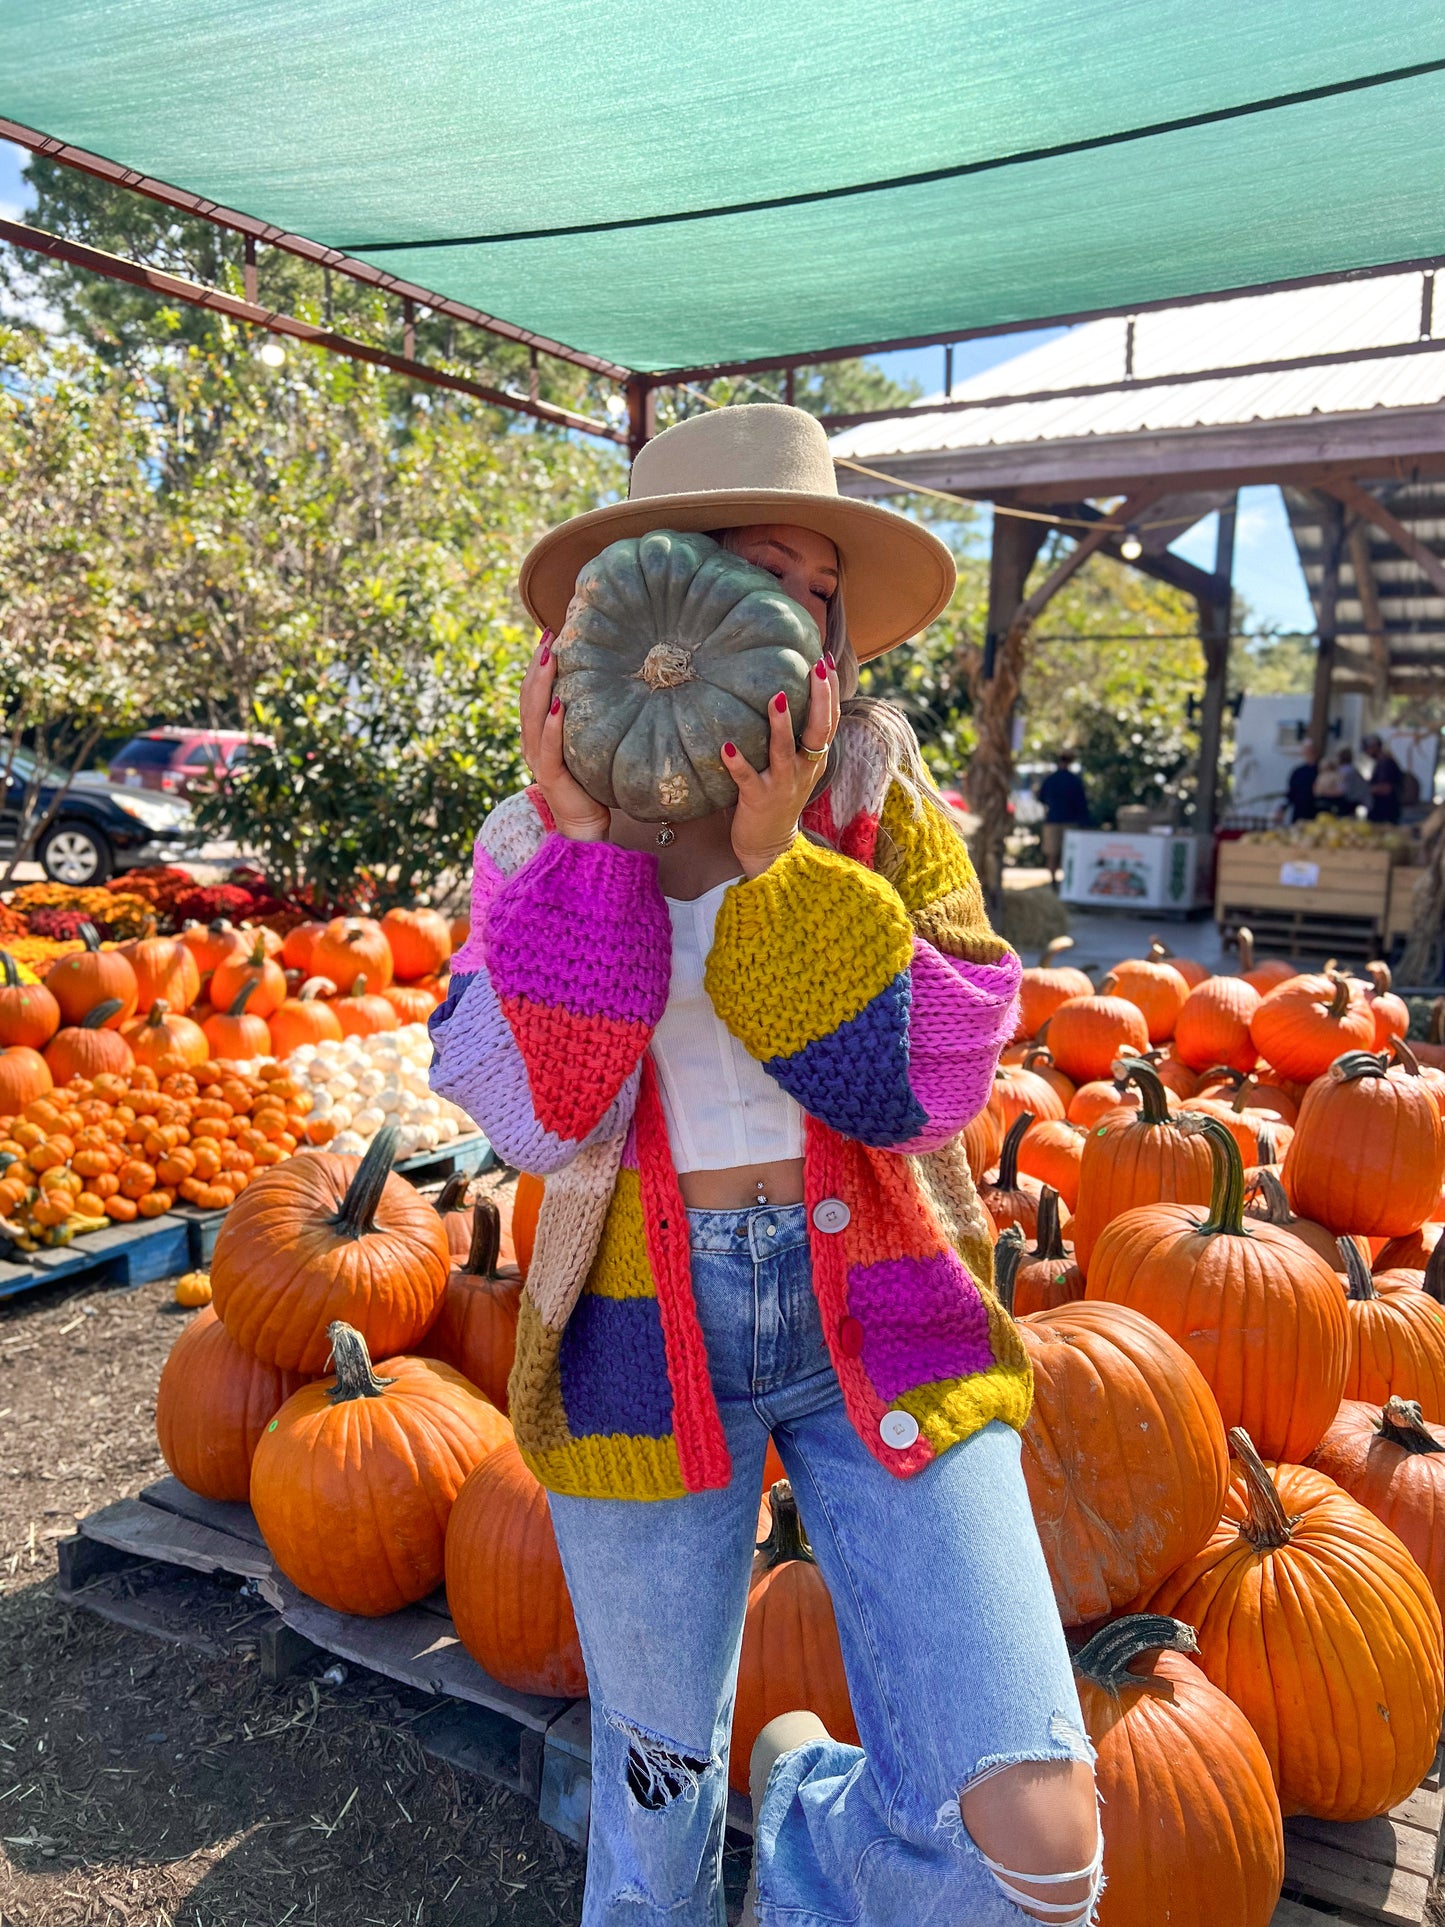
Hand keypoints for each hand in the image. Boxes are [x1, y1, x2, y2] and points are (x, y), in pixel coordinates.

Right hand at [520, 634, 611, 841]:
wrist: (585, 825)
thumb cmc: (591, 782)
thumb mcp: (589, 743)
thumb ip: (590, 719)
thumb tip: (617, 684)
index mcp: (539, 732)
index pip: (534, 691)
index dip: (538, 663)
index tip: (550, 634)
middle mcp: (533, 741)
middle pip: (528, 696)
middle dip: (537, 664)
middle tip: (549, 635)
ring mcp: (538, 758)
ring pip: (532, 715)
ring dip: (540, 684)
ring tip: (549, 657)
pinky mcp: (549, 776)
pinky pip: (548, 747)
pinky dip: (551, 725)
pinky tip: (558, 705)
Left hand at [724, 655, 838, 877]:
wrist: (770, 847)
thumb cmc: (778, 798)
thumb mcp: (794, 767)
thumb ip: (795, 738)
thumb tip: (782, 695)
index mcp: (814, 759)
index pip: (830, 719)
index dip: (831, 690)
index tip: (827, 660)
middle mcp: (803, 769)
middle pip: (819, 730)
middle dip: (821, 697)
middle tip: (817, 667)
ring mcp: (782, 784)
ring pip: (785, 751)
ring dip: (781, 724)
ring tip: (777, 697)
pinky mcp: (758, 799)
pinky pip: (747, 779)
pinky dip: (737, 762)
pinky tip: (725, 746)